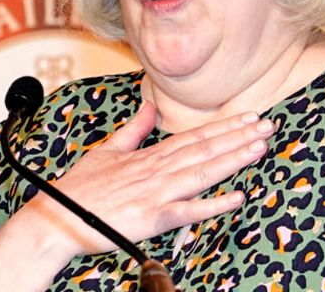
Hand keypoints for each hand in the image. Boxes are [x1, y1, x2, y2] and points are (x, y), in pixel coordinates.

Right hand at [20, 101, 273, 257]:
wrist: (57, 217)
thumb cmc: (79, 188)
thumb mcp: (107, 150)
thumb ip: (133, 129)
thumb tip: (150, 106)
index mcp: (148, 156)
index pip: (194, 137)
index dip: (224, 127)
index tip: (249, 117)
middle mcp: (156, 171)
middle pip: (205, 150)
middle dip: (238, 136)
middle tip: (268, 125)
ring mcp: (155, 193)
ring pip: (203, 173)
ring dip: (233, 159)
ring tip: (260, 146)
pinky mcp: (151, 218)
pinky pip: (188, 211)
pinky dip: (213, 204)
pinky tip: (237, 197)